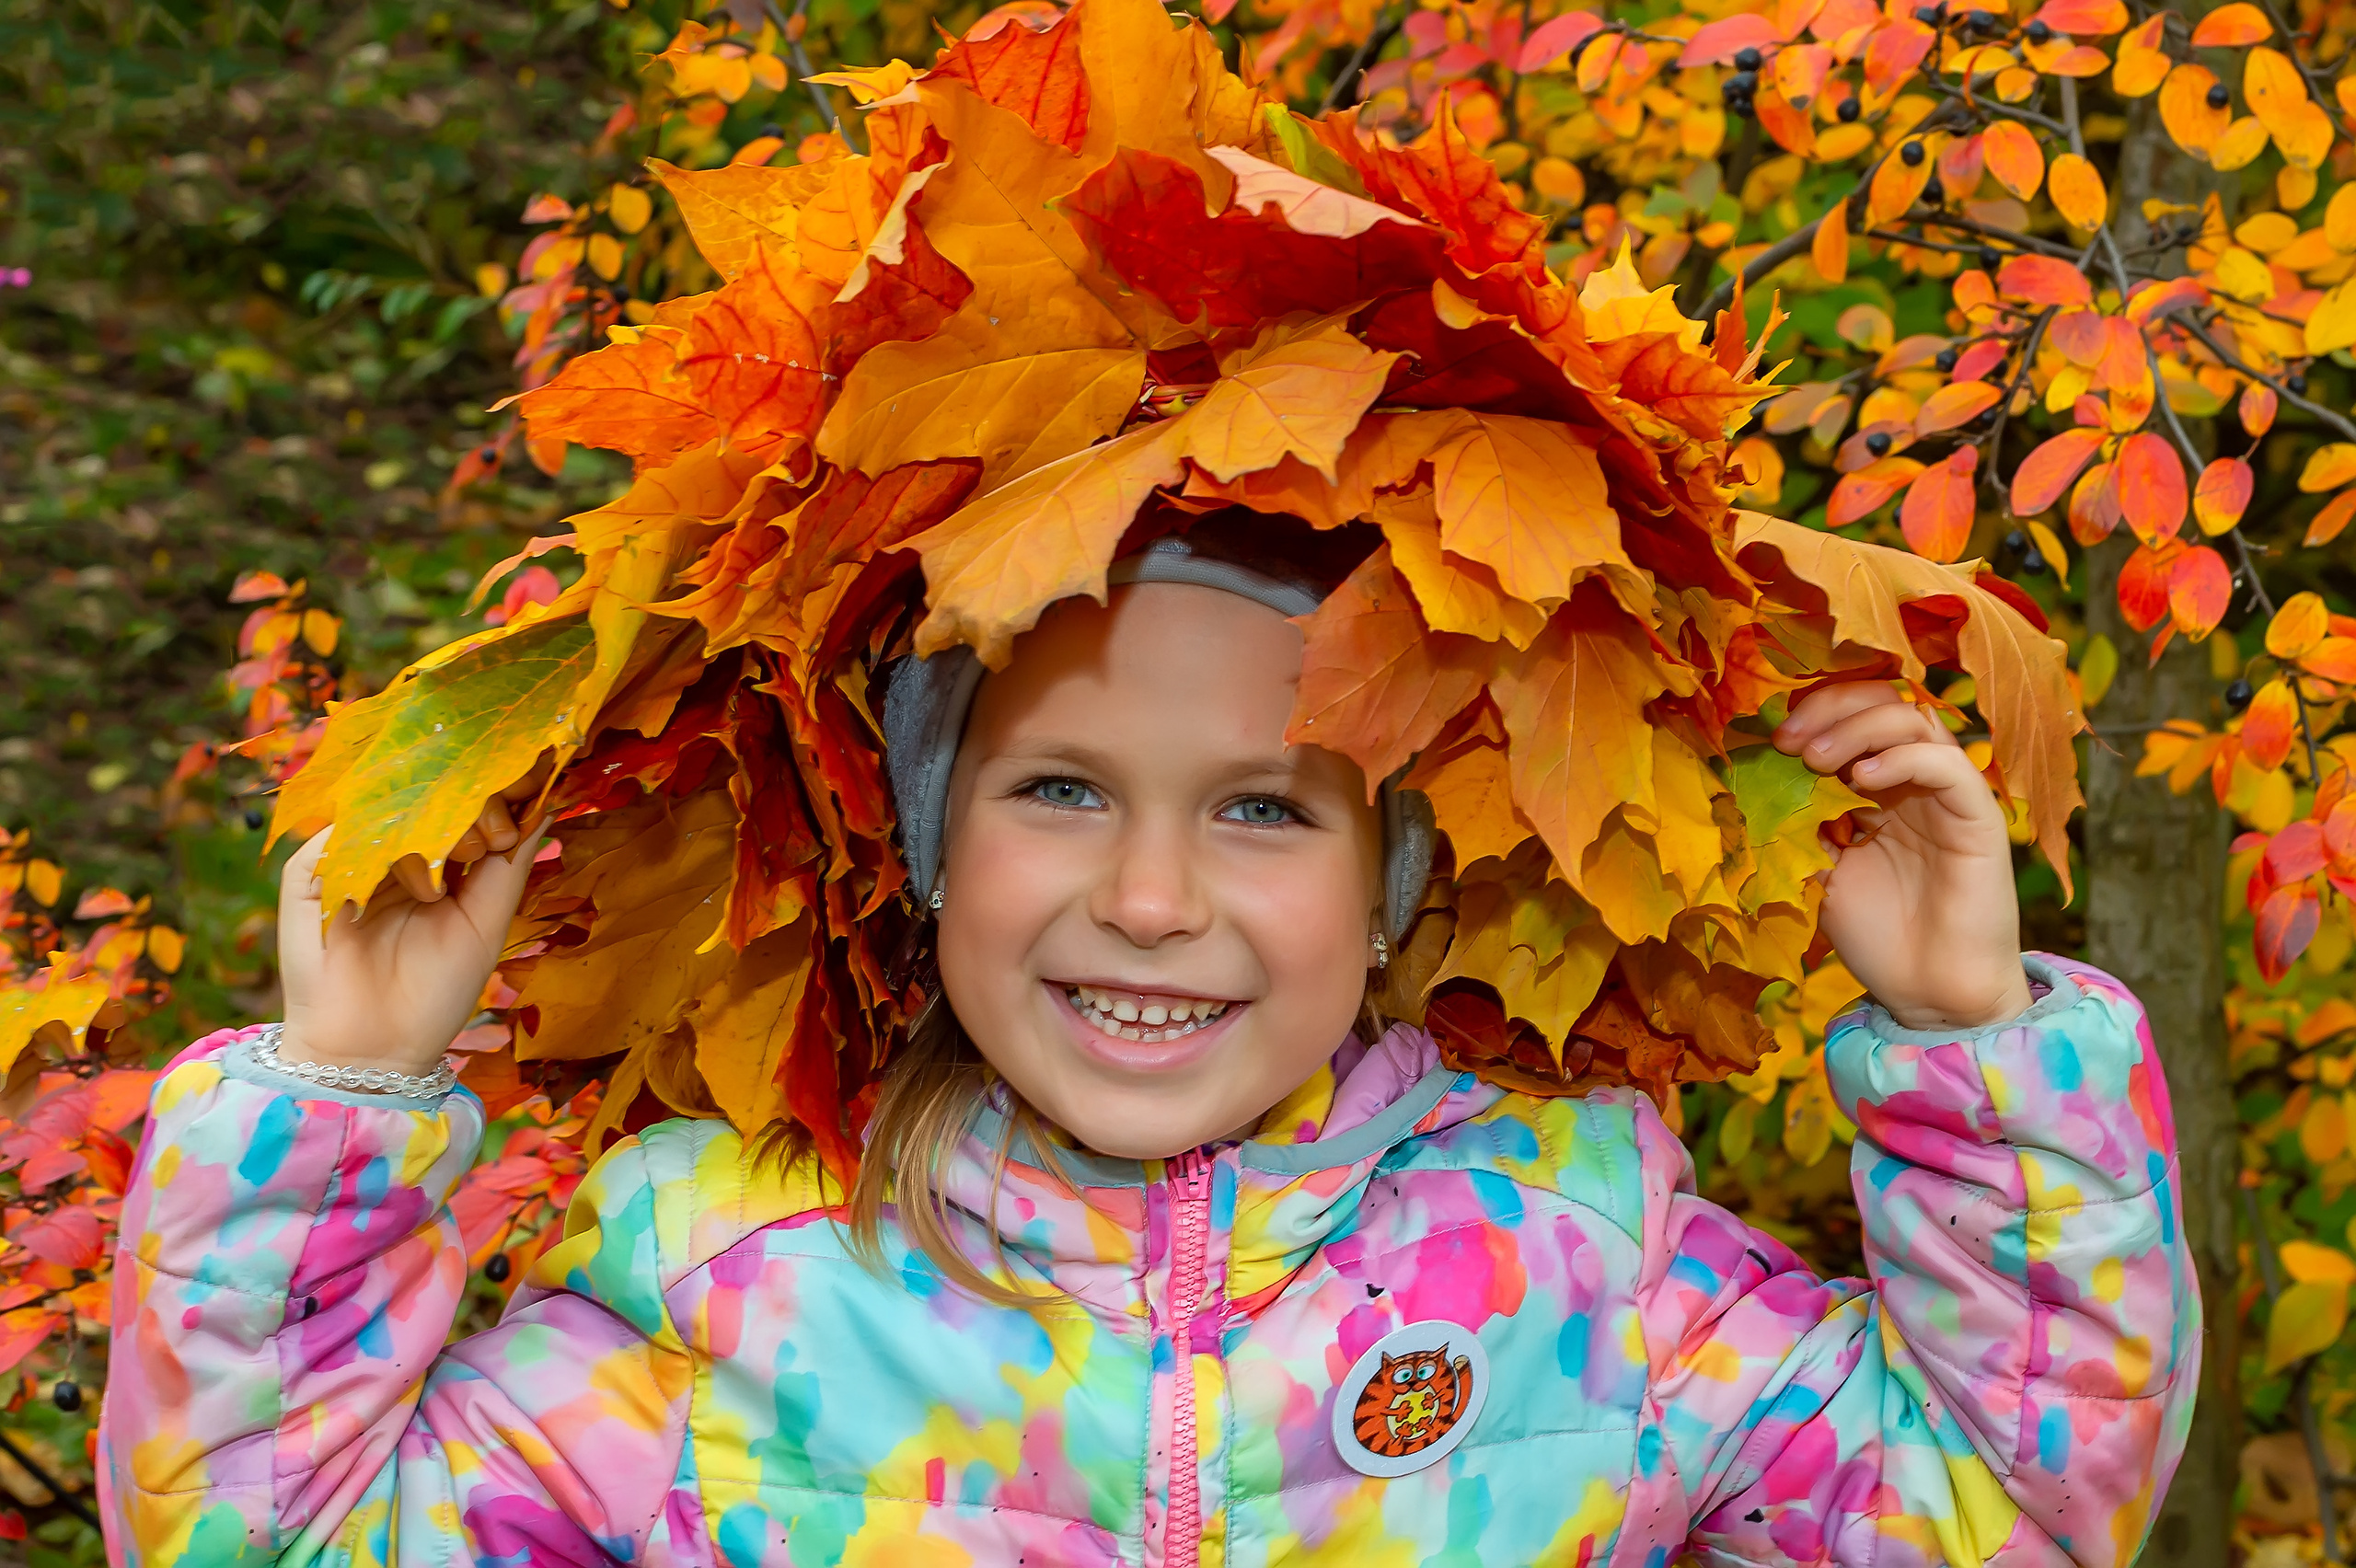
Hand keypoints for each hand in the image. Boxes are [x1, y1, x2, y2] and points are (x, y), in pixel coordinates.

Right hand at [278, 795, 541, 1076]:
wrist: (378, 1050)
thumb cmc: (435, 991)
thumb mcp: (487, 922)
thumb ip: (511, 862)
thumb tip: (547, 802)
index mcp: (435, 855)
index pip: (462, 798)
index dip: (497, 789)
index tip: (535, 791)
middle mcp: (392, 849)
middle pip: (426, 792)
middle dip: (471, 805)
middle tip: (495, 843)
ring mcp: (349, 860)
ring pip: (386, 808)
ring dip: (431, 831)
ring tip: (447, 888)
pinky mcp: (309, 879)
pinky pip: (335, 837)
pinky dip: (380, 849)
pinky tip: (417, 887)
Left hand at [1774, 681, 2033, 1031]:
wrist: (1929, 991)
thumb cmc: (1878, 934)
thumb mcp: (1819, 871)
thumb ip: (1798, 824)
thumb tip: (1752, 781)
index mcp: (1878, 786)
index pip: (1851, 715)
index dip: (1812, 715)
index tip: (1773, 743)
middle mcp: (1915, 779)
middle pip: (1883, 701)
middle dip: (1830, 710)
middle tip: (1790, 743)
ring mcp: (1948, 794)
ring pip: (1915, 719)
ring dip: (1859, 728)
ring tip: (1818, 761)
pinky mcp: (1978, 816)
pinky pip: (1949, 764)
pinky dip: (1904, 758)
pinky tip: (1864, 779)